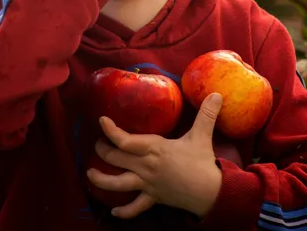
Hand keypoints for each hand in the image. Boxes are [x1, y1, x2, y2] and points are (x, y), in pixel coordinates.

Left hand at [87, 93, 223, 218]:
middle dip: (102, 150)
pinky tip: (113, 212)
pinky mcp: (153, 198)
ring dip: (101, 180)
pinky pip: (135, 207)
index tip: (101, 121)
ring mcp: (147, 184)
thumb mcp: (203, 135)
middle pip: (115, 159)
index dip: (110, 131)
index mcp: (154, 149)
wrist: (210, 193)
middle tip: (97, 143)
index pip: (125, 141)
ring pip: (117, 184)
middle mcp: (146, 167)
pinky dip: (124, 211)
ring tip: (89, 174)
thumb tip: (216, 94)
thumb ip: (207, 114)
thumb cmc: (203, 163)